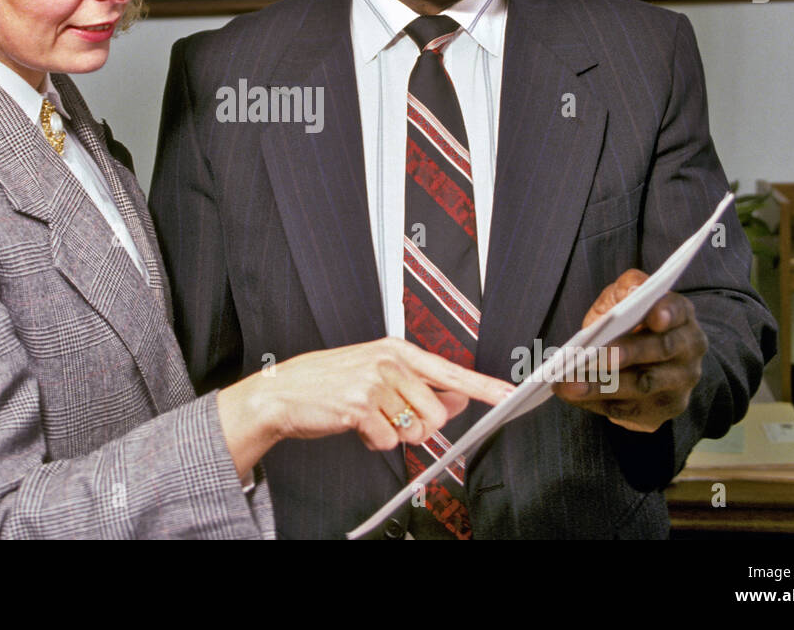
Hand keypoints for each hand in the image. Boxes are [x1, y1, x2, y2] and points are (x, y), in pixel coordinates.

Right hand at [217, 337, 513, 477]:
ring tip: (366, 418)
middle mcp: (389, 362)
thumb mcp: (377, 376)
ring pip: (413, 430)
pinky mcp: (360, 406)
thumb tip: (457, 400)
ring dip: (392, 434)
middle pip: (435, 412)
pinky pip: (387, 441)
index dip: (484, 386)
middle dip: (416, 426)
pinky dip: (373, 442)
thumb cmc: (331, 384)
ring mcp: (374, 382)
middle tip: (389, 417)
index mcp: (397, 351)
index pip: (450, 370)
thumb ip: (418, 387)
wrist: (284, 393)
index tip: (509, 394)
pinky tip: (354, 426)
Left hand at [553, 269, 707, 432]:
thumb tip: (630, 291)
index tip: (654, 316)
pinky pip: (629, 410)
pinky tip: (570, 394)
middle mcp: (688, 350)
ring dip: (603, 386)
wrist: (644, 360)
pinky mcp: (662, 410)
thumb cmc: (629, 322)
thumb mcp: (624, 298)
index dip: (667, 313)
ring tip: (568, 383)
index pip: (678, 311)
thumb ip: (626, 289)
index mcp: (681, 316)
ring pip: (642, 386)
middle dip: (628, 353)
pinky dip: (596, 402)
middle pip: (661, 350)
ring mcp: (679, 384)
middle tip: (593, 355)